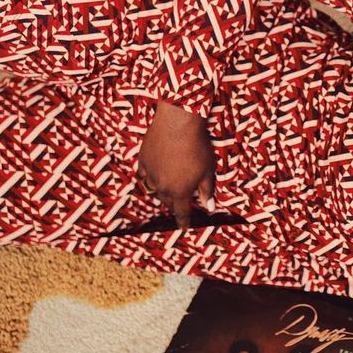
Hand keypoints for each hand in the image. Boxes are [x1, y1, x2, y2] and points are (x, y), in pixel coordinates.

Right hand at [138, 100, 215, 228]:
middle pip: (168, 202)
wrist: (177, 124)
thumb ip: (207, 191)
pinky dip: (149, 178)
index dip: (184, 222)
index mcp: (180, 192)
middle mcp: (162, 186)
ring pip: (155, 190)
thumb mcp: (208, 171)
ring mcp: (150, 173)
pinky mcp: (143, 160)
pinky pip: (144, 175)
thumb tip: (210, 208)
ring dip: (162, 193)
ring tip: (168, 192)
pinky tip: (153, 176)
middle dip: (175, 206)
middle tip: (180, 208)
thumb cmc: (197, 147)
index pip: (182, 213)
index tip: (184, 228)